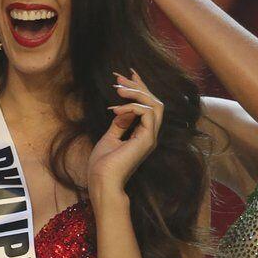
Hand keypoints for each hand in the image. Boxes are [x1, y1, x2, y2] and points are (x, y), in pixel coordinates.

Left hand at [88, 70, 164, 197]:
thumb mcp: (110, 137)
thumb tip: (123, 109)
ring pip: (155, 105)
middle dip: (138, 86)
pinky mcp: (147, 139)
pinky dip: (132, 106)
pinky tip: (116, 109)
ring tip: (118, 89)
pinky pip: (146, 113)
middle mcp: (150, 134)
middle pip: (155, 102)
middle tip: (120, 78)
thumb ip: (120, 123)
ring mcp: (151, 137)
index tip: (128, 75)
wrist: (102, 182)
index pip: (148, 106)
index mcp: (143, 135)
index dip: (140, 88)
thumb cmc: (103, 165)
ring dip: (137, 93)